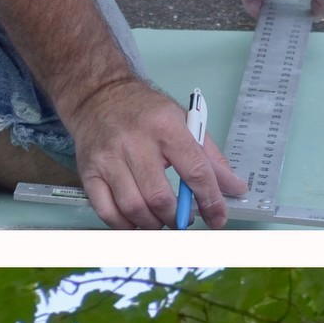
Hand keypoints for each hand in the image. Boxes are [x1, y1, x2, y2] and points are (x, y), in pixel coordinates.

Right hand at [63, 72, 237, 228]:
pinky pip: (106, 211)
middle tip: (183, 220)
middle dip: (177, 217)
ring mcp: (109, 160)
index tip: (217, 217)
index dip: (210, 199)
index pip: (194, 170)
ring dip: (153, 224)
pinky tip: (136, 222)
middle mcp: (135, 143)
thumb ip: (210, 157)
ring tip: (161, 221)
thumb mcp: (183, 122)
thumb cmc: (144, 112)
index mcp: (166, 127)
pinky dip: (125, 225)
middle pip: (159, 196)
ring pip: (133, 208)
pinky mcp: (90, 173)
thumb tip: (233, 187)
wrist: (99, 97)